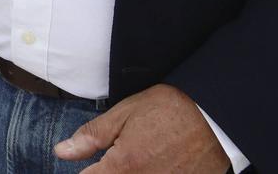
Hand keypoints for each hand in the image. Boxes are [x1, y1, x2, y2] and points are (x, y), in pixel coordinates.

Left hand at [55, 85, 229, 171]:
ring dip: (129, 172)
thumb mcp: (124, 114)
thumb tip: (62, 153)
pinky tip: (155, 162)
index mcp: (124, 166)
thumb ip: (91, 136)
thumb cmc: (169, 109)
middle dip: (109, 171)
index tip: (88, 165)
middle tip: (123, 153)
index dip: (85, 172)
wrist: (216, 116)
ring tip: (142, 154)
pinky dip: (151, 173)